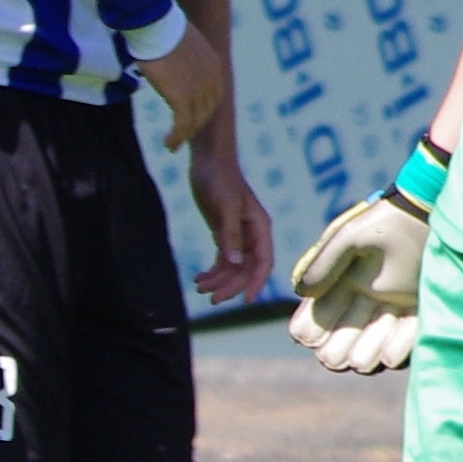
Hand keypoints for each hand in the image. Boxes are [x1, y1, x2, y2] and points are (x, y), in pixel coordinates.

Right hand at [136, 26, 224, 150]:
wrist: (155, 24)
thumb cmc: (161, 27)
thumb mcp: (182, 42)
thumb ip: (184, 55)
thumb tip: (172, 58)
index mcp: (214, 65)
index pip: (213, 96)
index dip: (203, 110)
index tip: (190, 118)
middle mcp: (211, 79)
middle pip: (206, 111)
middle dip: (194, 125)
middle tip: (181, 135)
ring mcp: (199, 90)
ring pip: (194, 121)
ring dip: (183, 135)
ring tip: (172, 144)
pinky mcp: (183, 98)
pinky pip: (182, 125)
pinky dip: (176, 137)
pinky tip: (168, 143)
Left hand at [189, 149, 274, 305]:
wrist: (208, 161)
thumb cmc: (220, 178)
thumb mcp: (225, 205)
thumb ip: (230, 233)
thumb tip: (234, 262)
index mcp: (260, 228)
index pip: (263, 262)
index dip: (257, 282)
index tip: (247, 300)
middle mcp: (252, 235)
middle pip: (246, 269)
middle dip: (230, 285)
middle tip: (211, 299)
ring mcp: (238, 236)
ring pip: (232, 268)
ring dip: (218, 280)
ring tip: (199, 287)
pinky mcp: (224, 234)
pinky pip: (222, 260)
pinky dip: (212, 271)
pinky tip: (198, 278)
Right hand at [287, 196, 427, 372]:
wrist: (430, 211)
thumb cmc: (386, 221)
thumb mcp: (350, 237)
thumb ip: (325, 262)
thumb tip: (301, 291)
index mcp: (345, 281)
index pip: (320, 311)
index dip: (310, 327)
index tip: (305, 338)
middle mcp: (367, 297)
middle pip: (345, 333)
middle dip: (336, 348)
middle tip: (332, 359)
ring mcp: (395, 305)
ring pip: (375, 339)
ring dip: (365, 353)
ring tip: (359, 362)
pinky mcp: (422, 308)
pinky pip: (409, 335)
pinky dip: (398, 348)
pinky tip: (387, 358)